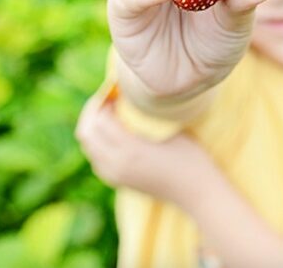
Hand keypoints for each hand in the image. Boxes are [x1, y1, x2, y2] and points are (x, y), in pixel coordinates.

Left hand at [75, 98, 213, 208]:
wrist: (196, 193)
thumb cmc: (191, 158)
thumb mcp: (170, 131)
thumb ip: (145, 118)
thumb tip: (129, 99)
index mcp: (130, 149)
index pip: (99, 120)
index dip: (103, 101)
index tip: (115, 89)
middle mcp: (116, 164)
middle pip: (86, 133)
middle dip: (91, 112)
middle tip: (106, 98)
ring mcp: (115, 176)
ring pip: (88, 147)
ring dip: (93, 127)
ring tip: (109, 113)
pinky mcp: (118, 182)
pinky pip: (96, 159)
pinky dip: (98, 143)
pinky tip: (113, 134)